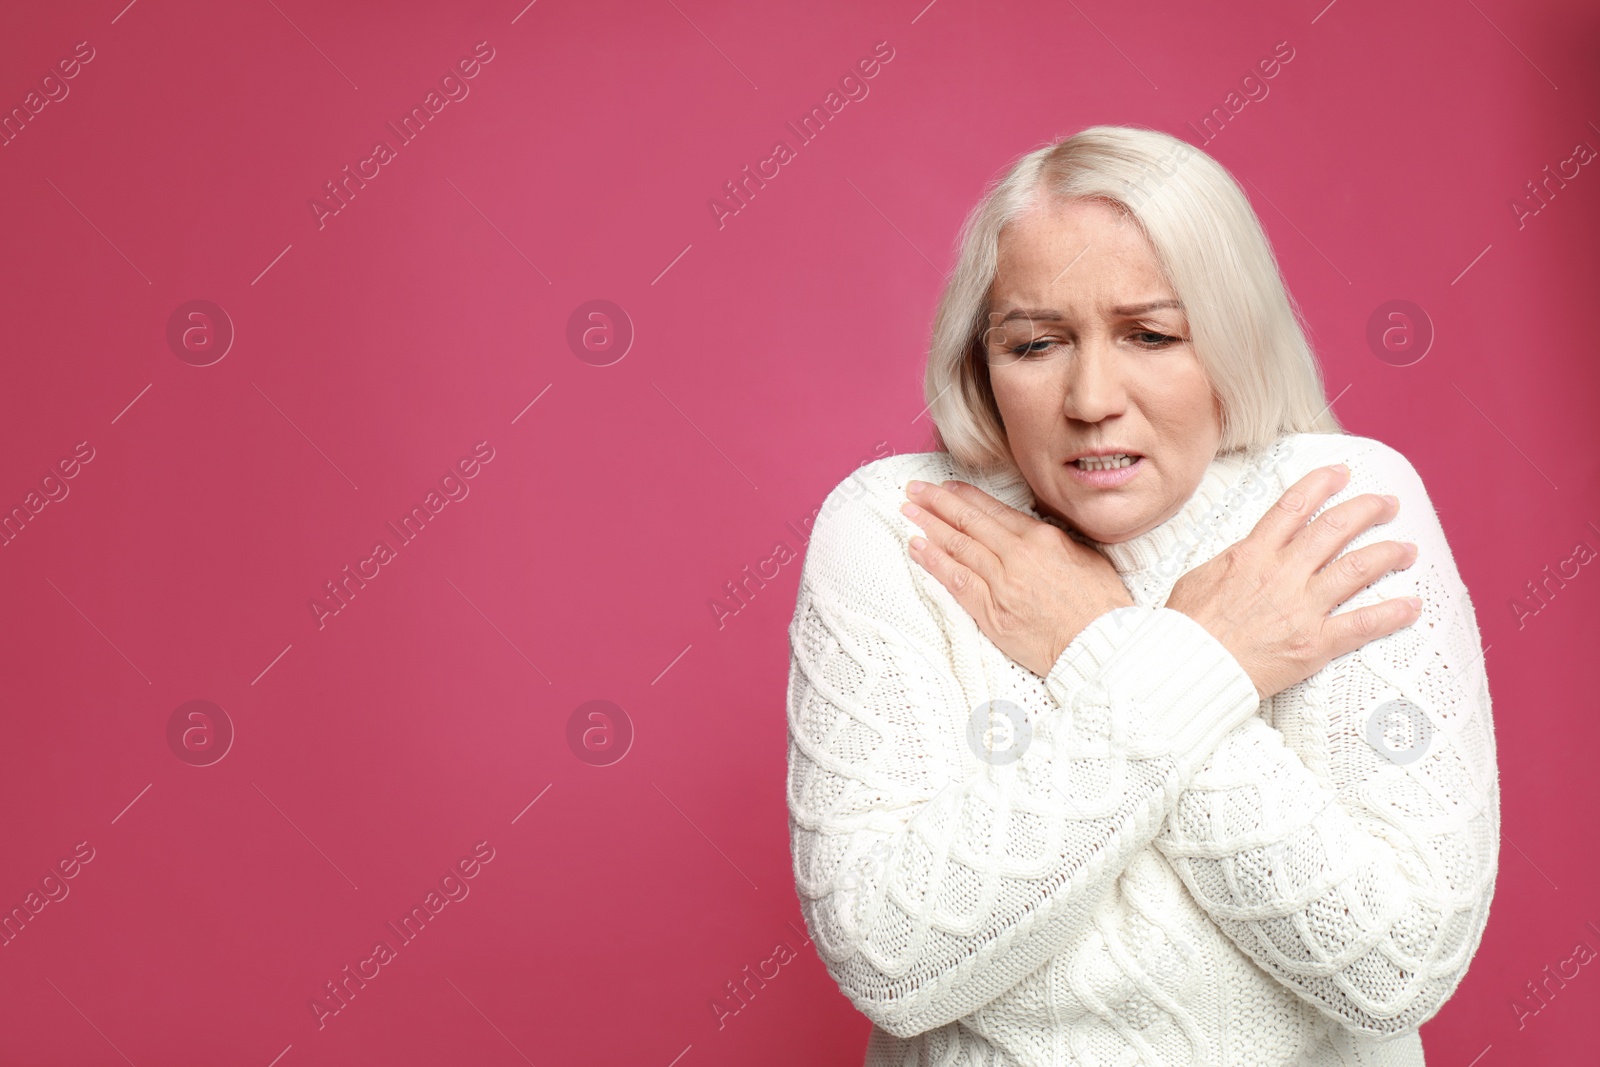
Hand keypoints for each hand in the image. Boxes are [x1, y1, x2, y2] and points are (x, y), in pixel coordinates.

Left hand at [900, 479, 1132, 676]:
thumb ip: (1052, 540)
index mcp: (1042, 538)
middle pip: (969, 523)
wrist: (1101, 645)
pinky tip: (918, 548)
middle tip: (915, 489)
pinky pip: (956, 582)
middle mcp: (1017, 556)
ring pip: (958, 547)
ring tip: (909, 511)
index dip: (965, 496)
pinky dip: (935, 562)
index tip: (946, 486)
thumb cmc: (1100, 604)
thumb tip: (1029, 530)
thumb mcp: (1083, 556)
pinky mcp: (992, 613)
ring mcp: (1002, 584)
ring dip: (929, 526)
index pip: (993, 510)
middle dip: (938, 502)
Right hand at [1165, 463, 1420, 700]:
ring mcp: (1301, 608)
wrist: (1189, 667)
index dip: (1322, 484)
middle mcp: (1281, 574)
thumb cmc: (1188, 627)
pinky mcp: (1314, 644)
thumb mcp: (1200, 576)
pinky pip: (1362, 624)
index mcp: (1252, 554)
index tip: (1341, 473)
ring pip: (1357, 568)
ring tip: (1406, 549)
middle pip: (1335, 528)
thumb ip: (1233, 560)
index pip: (1294, 506)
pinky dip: (1392, 614)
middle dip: (1367, 510)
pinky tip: (1412, 606)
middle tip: (1387, 505)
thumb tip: (1249, 549)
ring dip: (1387, 553)